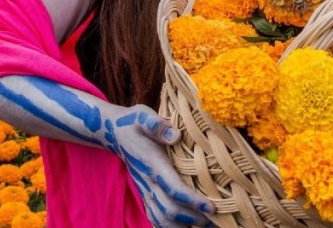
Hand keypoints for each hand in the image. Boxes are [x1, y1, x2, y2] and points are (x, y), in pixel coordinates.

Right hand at [102, 103, 215, 226]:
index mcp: (153, 164)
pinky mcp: (145, 194)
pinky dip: (170, 227)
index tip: (211, 207)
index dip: (192, 200)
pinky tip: (187, 226)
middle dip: (194, 218)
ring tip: (207, 226)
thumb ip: (157, 125)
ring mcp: (146, 191)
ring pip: (162, 219)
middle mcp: (149, 182)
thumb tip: (176, 135)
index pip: (174, 188)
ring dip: (183, 226)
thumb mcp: (142, 116)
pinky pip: (155, 218)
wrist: (115, 133)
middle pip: (170, 210)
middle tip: (217, 219)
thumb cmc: (133, 123)